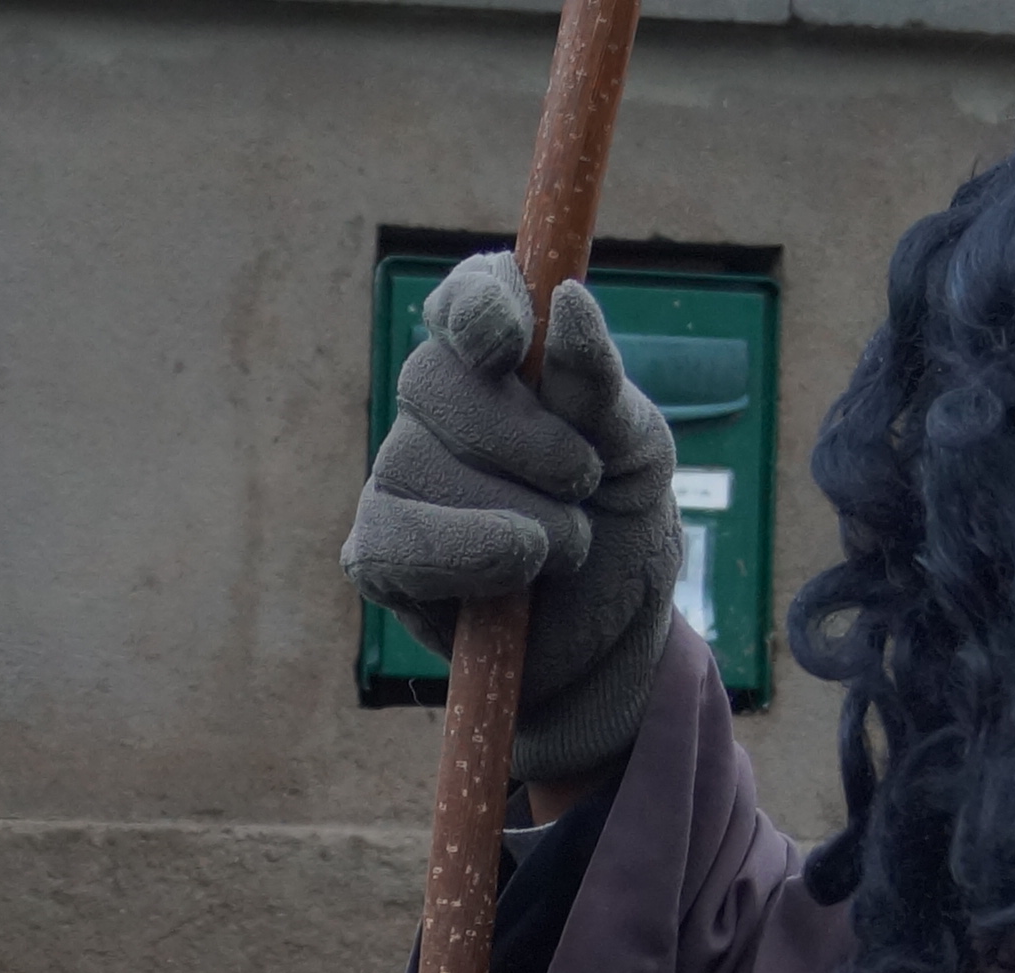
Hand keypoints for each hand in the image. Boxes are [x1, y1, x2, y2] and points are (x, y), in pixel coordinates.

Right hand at [343, 265, 686, 789]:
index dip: (480, 309)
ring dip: (516, 517)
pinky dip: (465, 559)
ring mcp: (398, 475)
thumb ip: (599, 381)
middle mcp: (438, 404)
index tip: (511, 344)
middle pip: (434, 380)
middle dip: (521, 437)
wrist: (612, 633)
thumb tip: (568, 302)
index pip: (468, 297)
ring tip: (565, 548)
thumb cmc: (621, 523)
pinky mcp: (378, 552)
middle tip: (583, 481)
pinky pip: (395, 542)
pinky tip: (513, 580)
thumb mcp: (636, 449)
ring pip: (418, 466)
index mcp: (503, 356)